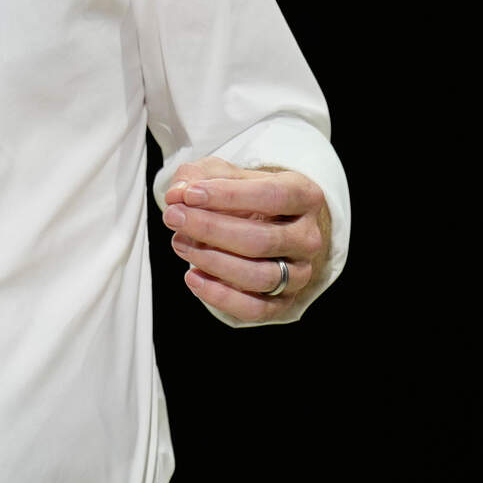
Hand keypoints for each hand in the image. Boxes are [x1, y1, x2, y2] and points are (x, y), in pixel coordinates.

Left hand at [163, 156, 330, 324]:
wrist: (267, 225)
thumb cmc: (244, 196)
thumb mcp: (223, 174)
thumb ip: (197, 179)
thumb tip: (176, 195)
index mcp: (304, 196)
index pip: (272, 196)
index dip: (229, 196)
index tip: (189, 195)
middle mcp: (308, 237)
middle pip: (261, 240)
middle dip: (211, 229)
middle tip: (174, 217)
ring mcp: (300, 273)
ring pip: (260, 276)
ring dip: (213, 262)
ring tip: (179, 243)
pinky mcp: (284, 302)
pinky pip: (255, 308)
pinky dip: (220, 296)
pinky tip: (192, 277)